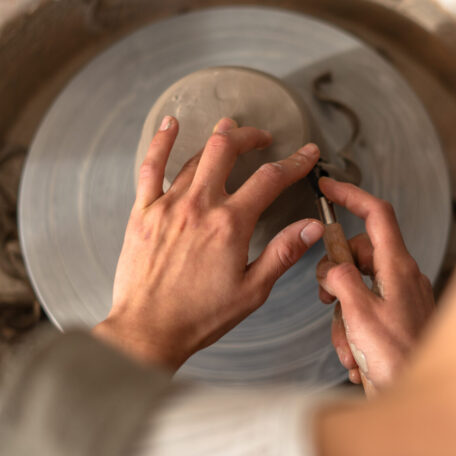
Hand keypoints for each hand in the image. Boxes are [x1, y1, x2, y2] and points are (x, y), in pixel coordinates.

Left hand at [94, 116, 324, 369]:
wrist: (148, 331)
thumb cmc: (200, 317)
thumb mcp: (252, 291)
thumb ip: (282, 253)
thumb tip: (312, 227)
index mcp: (230, 225)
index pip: (270, 179)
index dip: (294, 162)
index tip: (308, 153)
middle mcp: (199, 206)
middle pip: (227, 150)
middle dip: (250, 136)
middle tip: (262, 138)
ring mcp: (168, 206)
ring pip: (195, 157)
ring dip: (216, 138)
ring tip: (230, 129)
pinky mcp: (143, 213)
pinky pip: (150, 168)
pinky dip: (161, 142)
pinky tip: (169, 124)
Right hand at [316, 178, 434, 389]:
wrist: (427, 402)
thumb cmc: (399, 362)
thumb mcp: (359, 316)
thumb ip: (340, 280)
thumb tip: (332, 266)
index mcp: (398, 268)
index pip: (376, 214)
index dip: (351, 195)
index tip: (328, 187)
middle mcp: (405, 277)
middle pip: (360, 253)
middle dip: (336, 277)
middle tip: (327, 301)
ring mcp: (405, 298)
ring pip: (360, 287)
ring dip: (344, 317)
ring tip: (350, 347)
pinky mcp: (401, 318)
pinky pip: (368, 311)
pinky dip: (355, 331)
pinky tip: (358, 358)